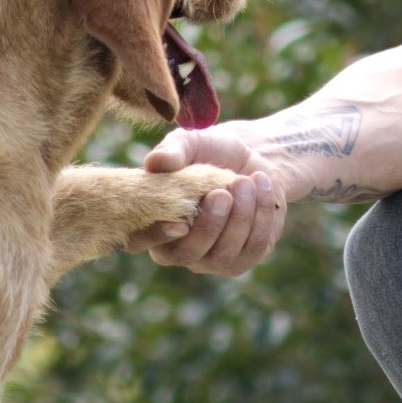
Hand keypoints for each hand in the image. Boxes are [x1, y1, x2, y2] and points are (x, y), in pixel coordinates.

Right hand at [124, 122, 287, 275]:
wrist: (252, 155)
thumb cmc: (210, 150)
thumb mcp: (190, 142)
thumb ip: (172, 151)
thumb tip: (155, 162)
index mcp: (153, 222)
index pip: (140, 242)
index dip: (156, 236)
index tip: (179, 223)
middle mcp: (179, 249)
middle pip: (190, 253)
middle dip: (209, 224)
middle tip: (222, 193)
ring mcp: (213, 259)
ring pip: (224, 254)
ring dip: (239, 218)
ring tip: (244, 181)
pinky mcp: (246, 257)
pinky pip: (254, 247)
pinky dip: (260, 216)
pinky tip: (261, 186)